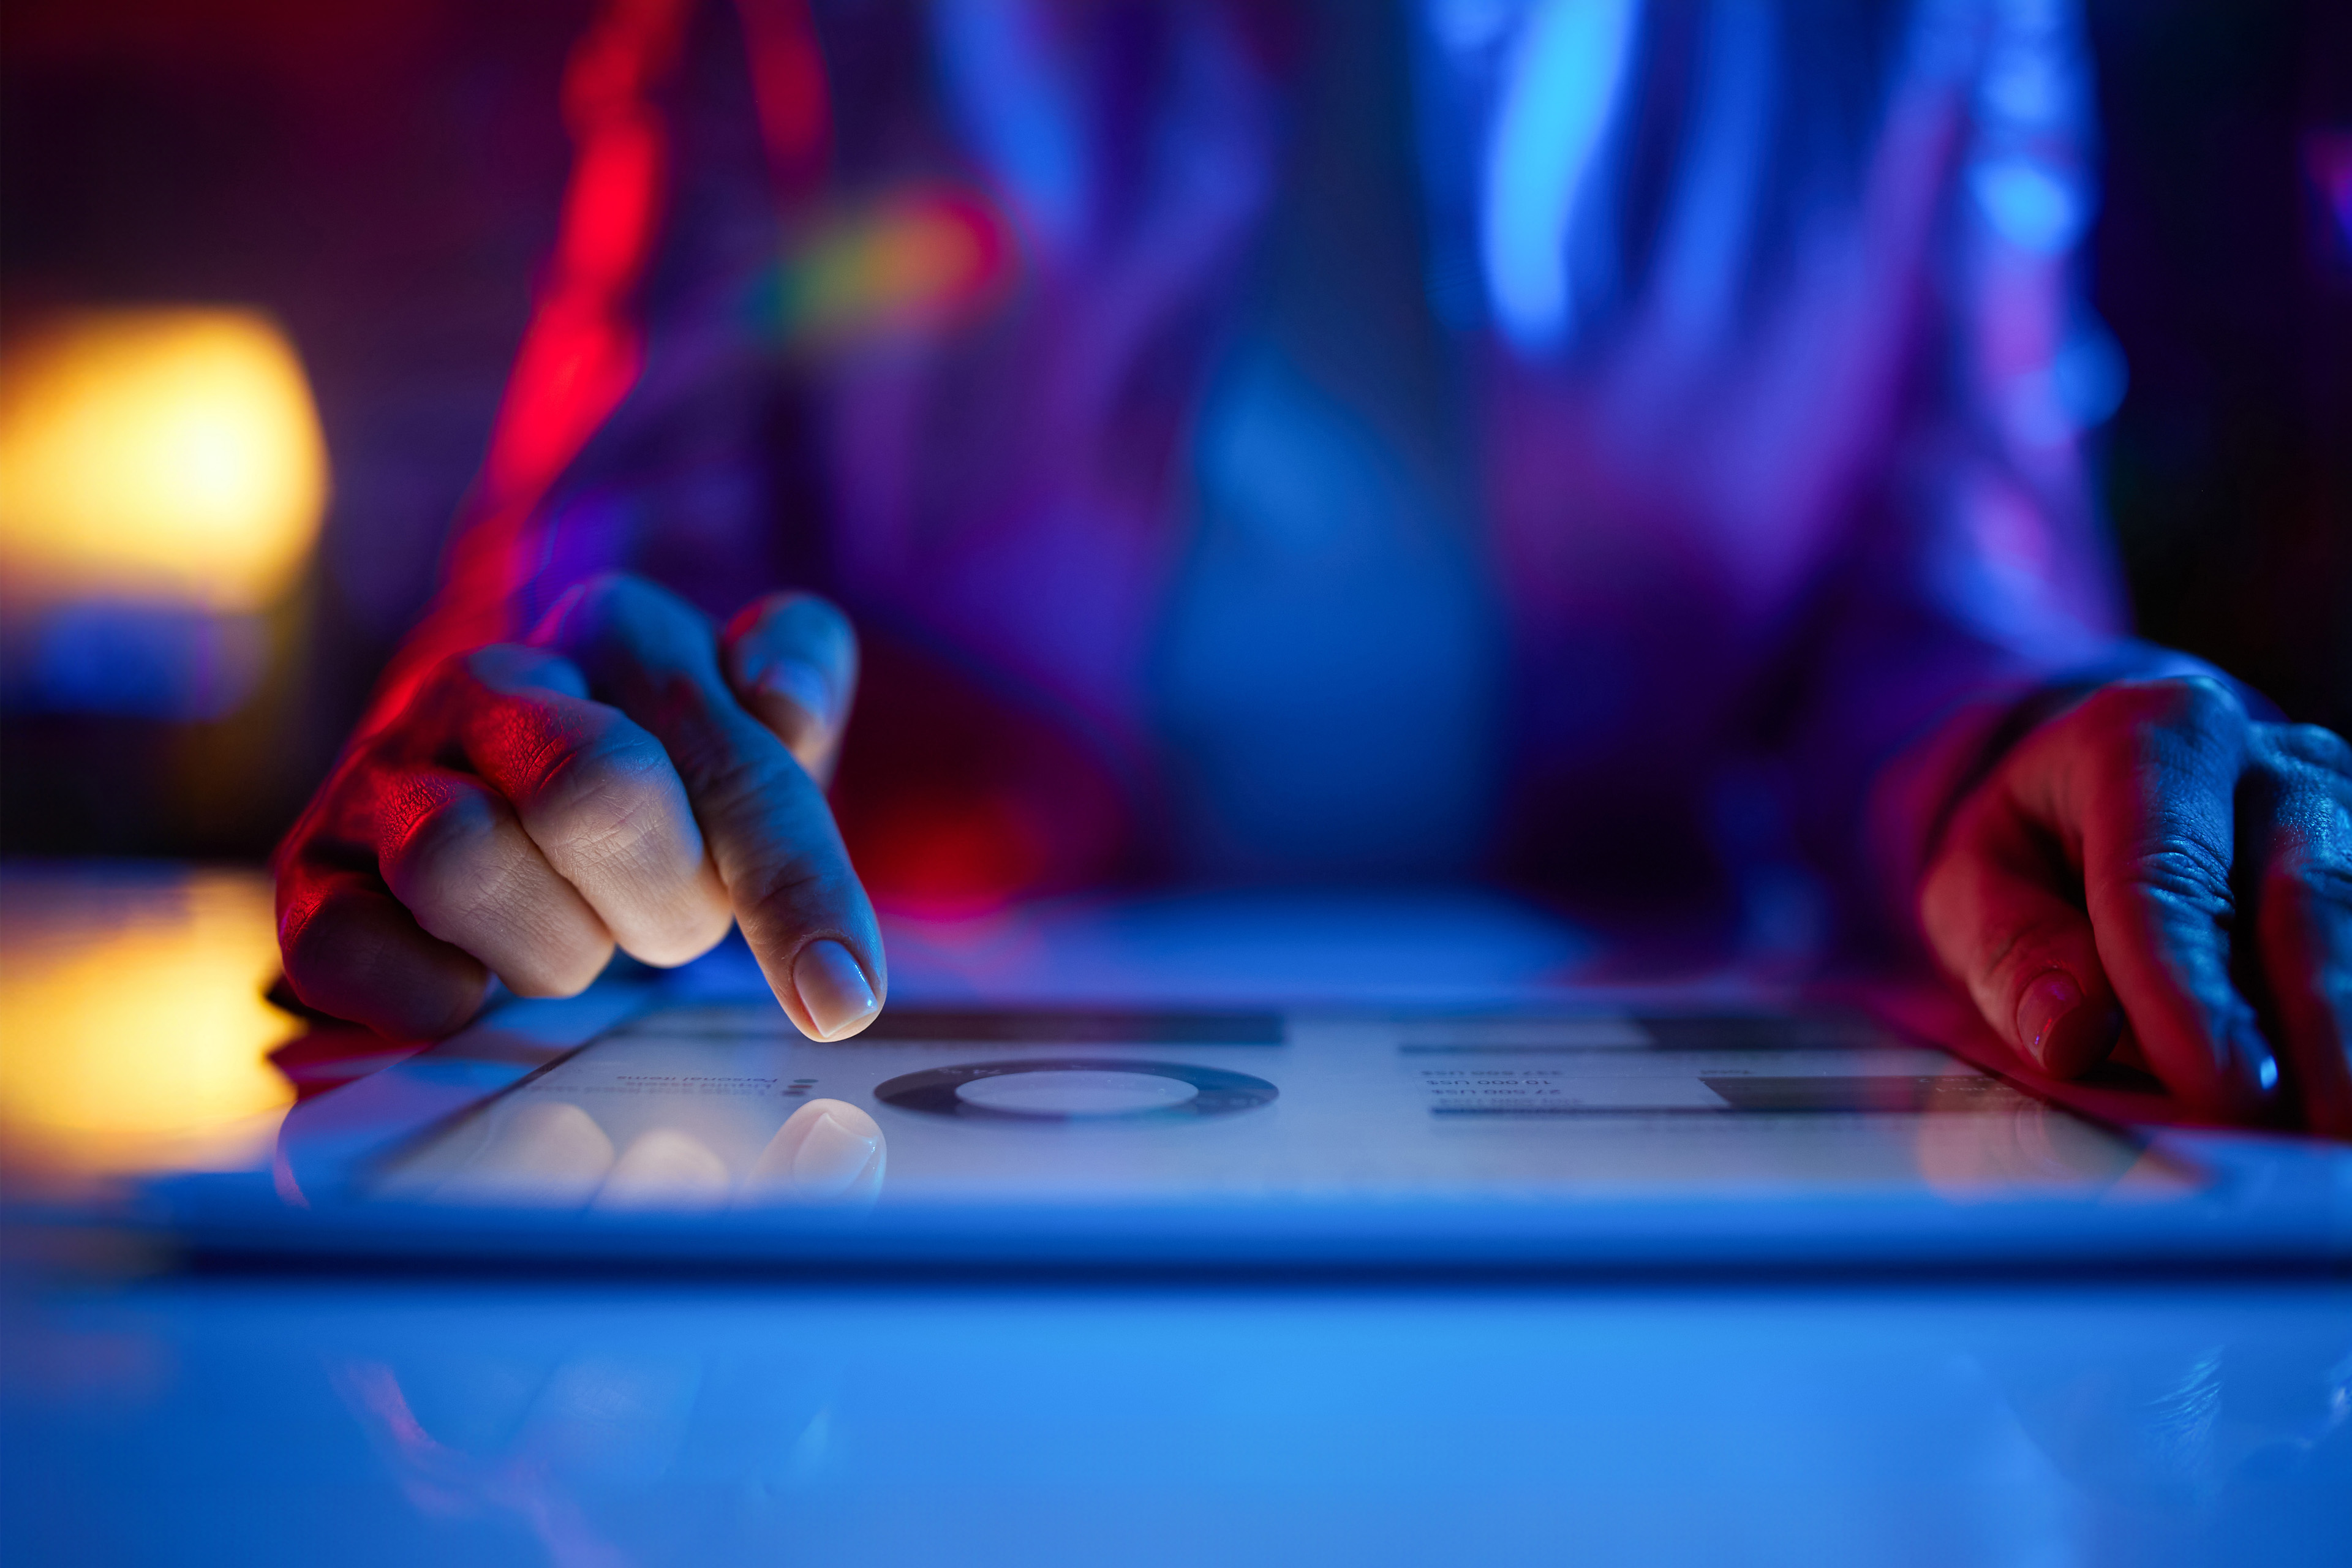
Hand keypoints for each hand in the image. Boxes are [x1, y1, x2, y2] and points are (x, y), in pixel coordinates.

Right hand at [274, 573, 882, 1040]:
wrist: (489, 748)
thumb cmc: (655, 753)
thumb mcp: (747, 708)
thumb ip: (800, 674)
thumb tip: (787, 696)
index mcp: (620, 632)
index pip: (731, 759)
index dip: (795, 891)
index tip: (841, 1001)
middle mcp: (487, 681)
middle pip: (596, 790)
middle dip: (665, 900)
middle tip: (666, 914)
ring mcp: (384, 772)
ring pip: (460, 858)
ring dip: (552, 944)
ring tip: (571, 933)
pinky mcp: (308, 870)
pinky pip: (343, 948)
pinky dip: (428, 990)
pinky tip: (475, 976)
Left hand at [1920, 676, 2351, 1134]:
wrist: (2112, 779)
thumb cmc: (2037, 841)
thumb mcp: (1974, 879)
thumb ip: (2010, 949)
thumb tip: (2072, 1035)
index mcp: (2147, 740)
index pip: (2166, 878)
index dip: (2190, 988)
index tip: (2217, 1087)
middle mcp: (2272, 762)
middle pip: (2311, 897)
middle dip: (2322, 1024)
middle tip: (2321, 1135)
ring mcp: (2349, 808)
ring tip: (2343, 1136)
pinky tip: (2348, 1101)